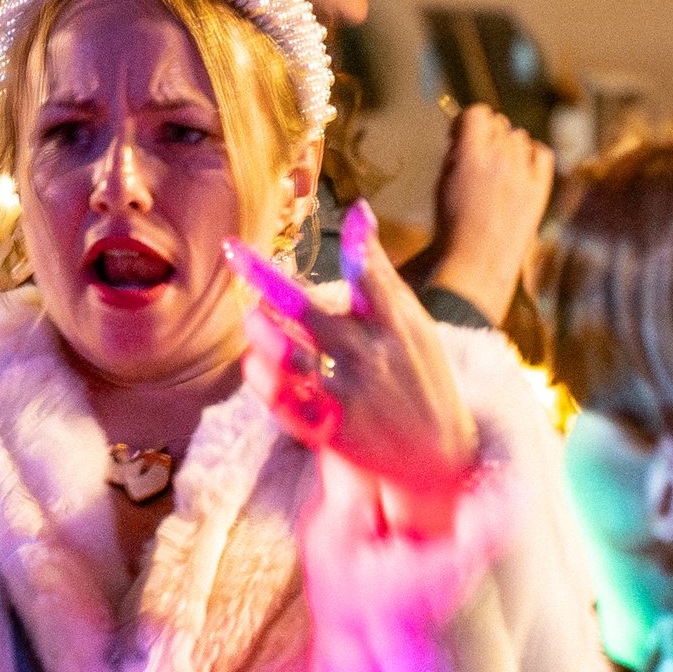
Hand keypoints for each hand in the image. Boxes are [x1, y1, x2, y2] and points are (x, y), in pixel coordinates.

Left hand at [227, 197, 480, 535]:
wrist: (438, 459)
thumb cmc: (421, 379)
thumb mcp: (414, 326)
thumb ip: (380, 275)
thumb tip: (359, 212)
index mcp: (394, 328)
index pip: (369, 275)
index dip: (354, 241)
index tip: (338, 213)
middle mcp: (368, 357)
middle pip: (306, 310)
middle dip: (264, 278)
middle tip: (234, 253)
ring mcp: (346, 395)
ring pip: (285, 356)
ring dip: (259, 329)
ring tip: (250, 315)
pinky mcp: (328, 430)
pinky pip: (280, 400)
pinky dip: (260, 376)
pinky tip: (253, 360)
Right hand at [422, 102, 553, 324]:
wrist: (475, 267)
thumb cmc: (450, 230)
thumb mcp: (442, 184)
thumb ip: (456, 155)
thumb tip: (466, 138)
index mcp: (470, 155)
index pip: (477, 113)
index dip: (465, 121)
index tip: (458, 136)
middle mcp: (500, 159)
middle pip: (498, 124)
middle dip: (485, 135)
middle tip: (475, 157)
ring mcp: (524, 174)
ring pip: (519, 137)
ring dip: (507, 146)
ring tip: (497, 169)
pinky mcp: (540, 190)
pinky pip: (542, 154)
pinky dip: (532, 156)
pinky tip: (520, 170)